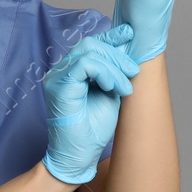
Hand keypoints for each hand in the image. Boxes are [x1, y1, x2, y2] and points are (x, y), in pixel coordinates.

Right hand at [42, 23, 140, 184]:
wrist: (78, 156)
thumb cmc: (92, 130)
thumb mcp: (110, 93)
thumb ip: (114, 73)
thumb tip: (126, 48)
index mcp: (72, 72)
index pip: (91, 45)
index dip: (111, 37)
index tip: (130, 34)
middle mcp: (61, 71)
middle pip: (91, 44)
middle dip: (117, 55)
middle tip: (133, 72)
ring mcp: (57, 77)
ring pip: (89, 52)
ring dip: (114, 67)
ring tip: (124, 88)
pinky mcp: (59, 86)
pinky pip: (84, 65)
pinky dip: (103, 72)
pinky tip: (111, 87)